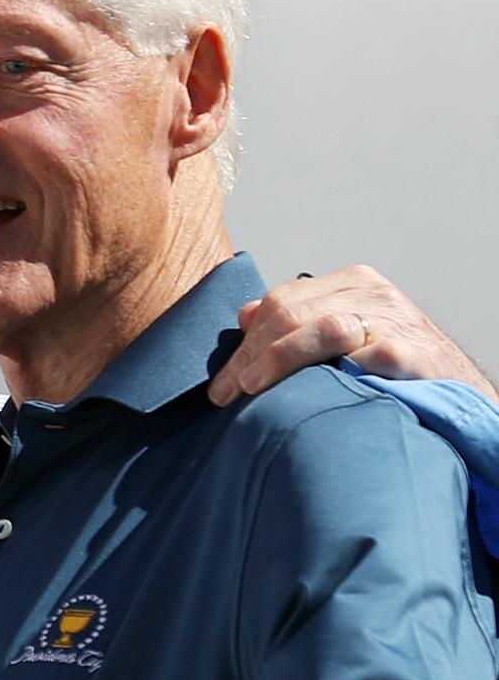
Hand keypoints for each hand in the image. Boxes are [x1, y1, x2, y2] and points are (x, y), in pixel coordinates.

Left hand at [209, 264, 495, 405]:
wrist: (457, 395)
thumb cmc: (395, 370)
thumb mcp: (346, 336)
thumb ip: (299, 323)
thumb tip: (245, 315)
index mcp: (351, 284)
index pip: (280, 301)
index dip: (244, 342)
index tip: (222, 382)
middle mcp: (371, 294)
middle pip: (290, 313)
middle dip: (249, 356)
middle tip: (225, 394)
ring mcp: (392, 319)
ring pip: (318, 327)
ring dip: (275, 359)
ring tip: (250, 389)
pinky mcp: (409, 350)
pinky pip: (361, 354)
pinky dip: (328, 371)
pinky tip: (303, 393)